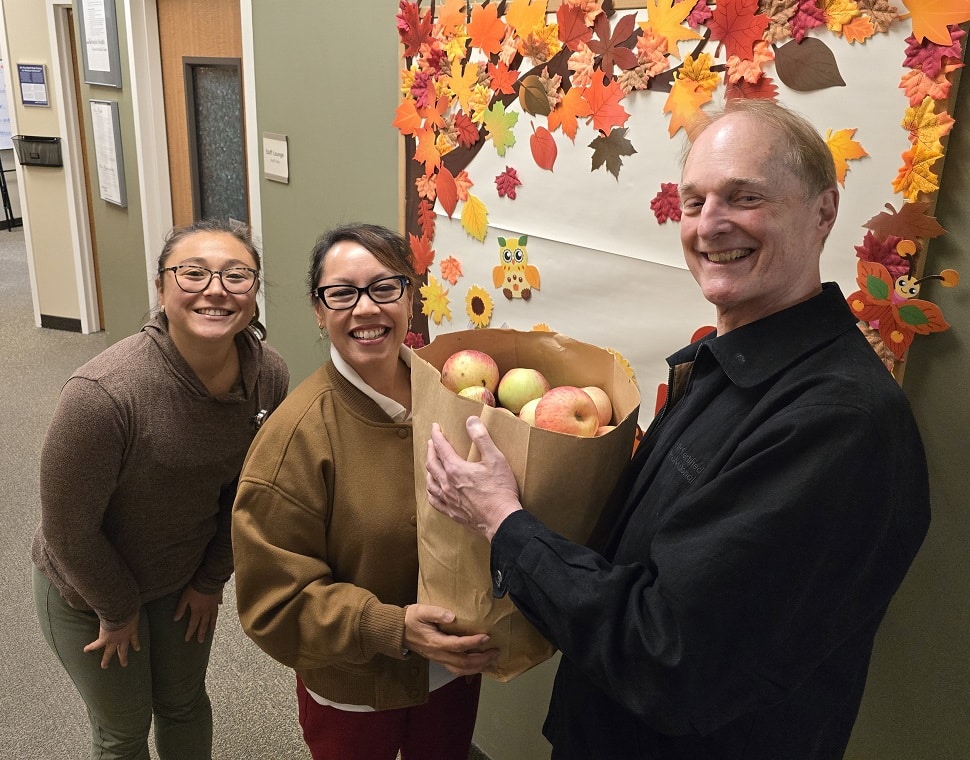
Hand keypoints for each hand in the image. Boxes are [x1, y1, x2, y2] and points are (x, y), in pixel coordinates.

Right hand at [83, 611, 139, 668]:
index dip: (136, 644)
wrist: (122, 612)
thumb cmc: (130, 608)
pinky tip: (86, 650)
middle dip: (123, 657)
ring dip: (106, 659)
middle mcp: (123, 638)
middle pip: (123, 650)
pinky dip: (91, 647)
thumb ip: (134, 610)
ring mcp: (114, 640)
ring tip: (104, 666)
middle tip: (124, 664)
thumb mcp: (135, 610)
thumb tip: (136, 602)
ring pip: (110, 652)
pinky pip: (96, 645)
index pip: (135, 639)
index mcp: (132, 631)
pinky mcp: (105, 639)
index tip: (137, 649)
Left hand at [174, 586, 221, 642]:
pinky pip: (218, 608)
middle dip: (201, 633)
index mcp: (197, 611)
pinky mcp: (217, 600)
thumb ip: (180, 608)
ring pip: (213, 618)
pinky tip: (218, 612)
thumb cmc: (195, 588)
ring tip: (211, 631)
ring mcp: (213, 606)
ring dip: (211, 626)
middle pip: (204, 624)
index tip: (187, 639)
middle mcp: (206, 611)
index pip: (193, 625)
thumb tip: (175, 619)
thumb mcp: (185, 598)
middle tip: (200, 641)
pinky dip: (217, 612)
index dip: (190, 632)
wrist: (208, 579)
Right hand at [404, 604, 498, 675]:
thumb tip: (451, 616)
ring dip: (478, 667)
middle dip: (481, 659)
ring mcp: (438, 659)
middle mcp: (438, 654)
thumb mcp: (421, 611)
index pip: (458, 645)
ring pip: (461, 670)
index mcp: (435, 642)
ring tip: (490, 660)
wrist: (397, 632)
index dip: (473, 642)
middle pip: (463, 663)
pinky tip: (478, 665)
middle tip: (495, 651)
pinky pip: (456, 670)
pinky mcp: (439, 660)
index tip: (486, 637)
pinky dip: (470, 670)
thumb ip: (436, 613)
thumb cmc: (411, 619)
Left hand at [426, 417, 521, 541]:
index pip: (441, 447)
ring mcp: (448, 499)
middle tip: (432, 442)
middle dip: (431, 450)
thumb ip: (482, 438)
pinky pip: (434, 501)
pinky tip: (432, 490)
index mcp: (455, 469)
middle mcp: (447, 484)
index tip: (435, 427)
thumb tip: (471, 421)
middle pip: (432, 463)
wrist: (502, 520)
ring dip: (429, 469)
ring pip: (430, 482)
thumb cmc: (500, 490)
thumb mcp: (495, 459)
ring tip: (430, 463)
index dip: (437, 435)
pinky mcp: (452, 512)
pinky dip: (431, 492)